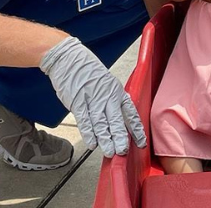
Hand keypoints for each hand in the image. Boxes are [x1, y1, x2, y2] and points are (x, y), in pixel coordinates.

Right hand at [41, 37, 145, 155]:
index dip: (136, 129)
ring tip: (109, 152)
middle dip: (121, 138)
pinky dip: (89, 133)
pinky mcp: (78, 101)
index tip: (140, 142)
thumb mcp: (106, 83)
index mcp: (117, 91)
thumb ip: (112, 101)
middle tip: (123, 151)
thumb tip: (116, 121)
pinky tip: (92, 143)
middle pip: (117, 120)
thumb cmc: (88, 72)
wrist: (69, 59)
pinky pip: (85, 120)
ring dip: (106, 139)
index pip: (130, 113)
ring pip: (101, 123)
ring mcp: (92, 99)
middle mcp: (107, 96)